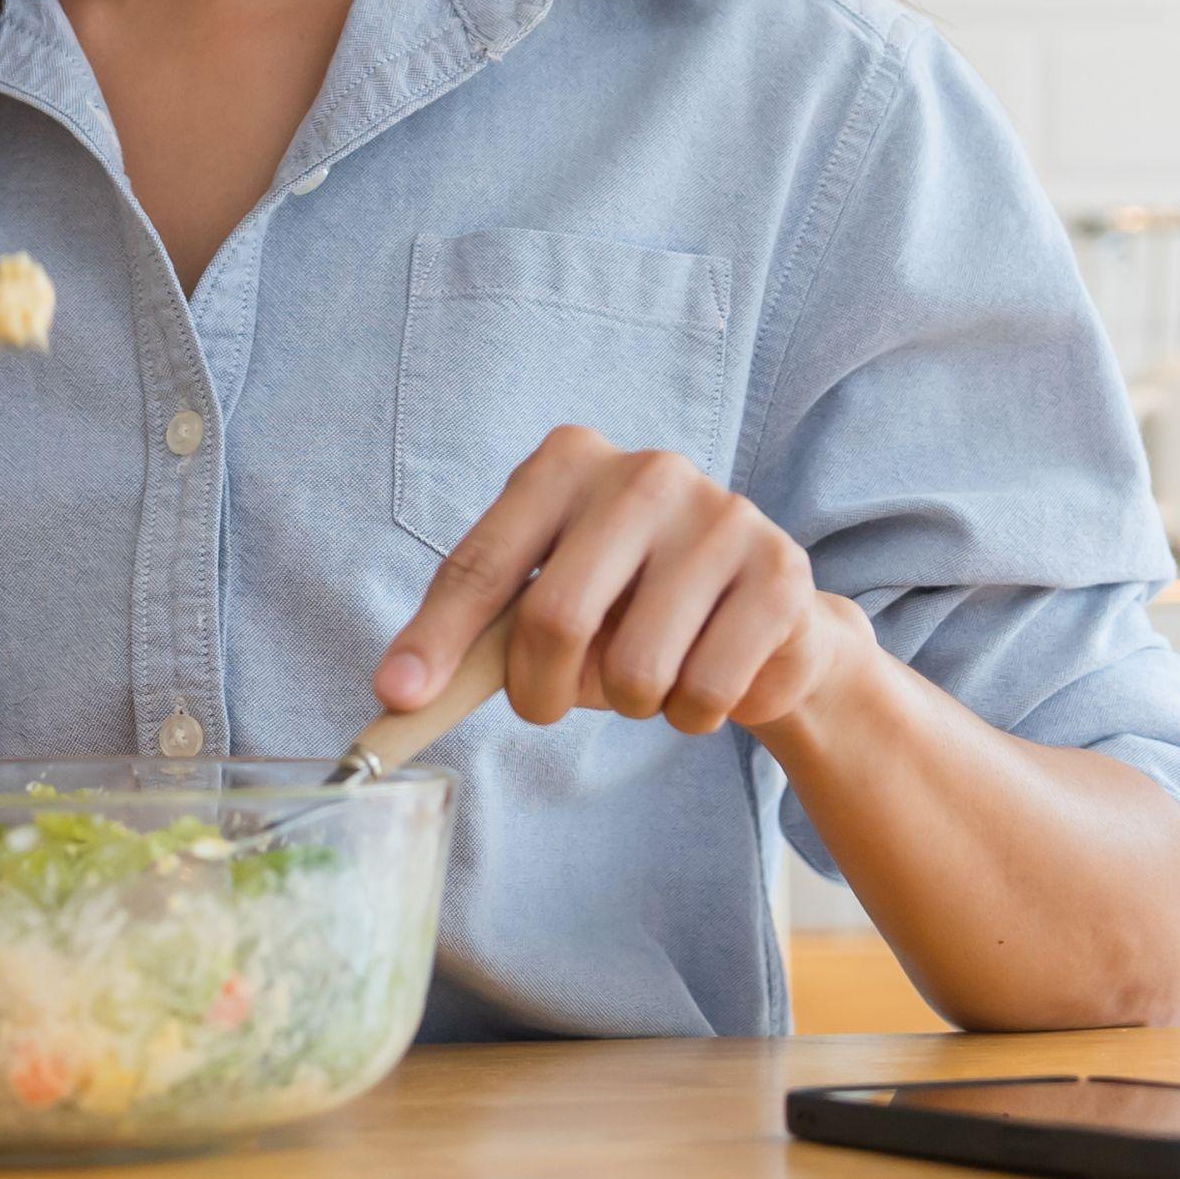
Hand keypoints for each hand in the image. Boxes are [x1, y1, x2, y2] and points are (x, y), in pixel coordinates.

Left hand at [373, 425, 874, 740]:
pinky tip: (710, 679)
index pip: (483, 560)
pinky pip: (708, 690)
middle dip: (539, 692)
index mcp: (567, 462)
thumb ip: (479, 640)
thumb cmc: (629, 609)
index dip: (437, 637)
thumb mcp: (546, 604)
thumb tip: (399, 695)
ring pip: (637, 669)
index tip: (398, 698)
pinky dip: (694, 715)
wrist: (763, 619)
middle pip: (555, 618)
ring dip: (632, 707)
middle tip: (548, 707)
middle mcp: (645, 472)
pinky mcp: (781, 571)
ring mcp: (720, 515)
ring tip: (650, 677)